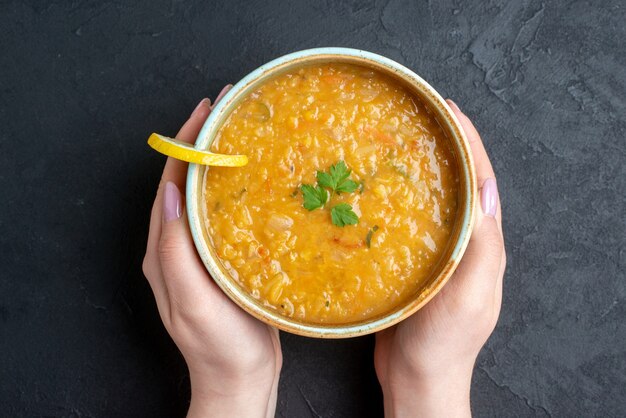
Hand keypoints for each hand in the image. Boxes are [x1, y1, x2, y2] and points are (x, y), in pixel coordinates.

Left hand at [142, 86, 281, 417]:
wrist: (240, 377)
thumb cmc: (218, 345)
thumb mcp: (193, 299)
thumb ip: (175, 249)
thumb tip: (169, 191)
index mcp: (164, 250)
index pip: (170, 183)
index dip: (185, 143)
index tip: (205, 110)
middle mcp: (178, 245)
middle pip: (187, 182)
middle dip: (203, 143)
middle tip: (228, 111)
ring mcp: (202, 251)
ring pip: (207, 194)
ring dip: (221, 161)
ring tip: (243, 134)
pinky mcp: (224, 258)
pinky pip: (226, 214)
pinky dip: (238, 188)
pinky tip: (260, 179)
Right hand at [374, 100, 505, 417]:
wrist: (418, 377)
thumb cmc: (444, 343)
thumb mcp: (468, 296)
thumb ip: (482, 246)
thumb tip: (487, 190)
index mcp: (484, 243)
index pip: (481, 179)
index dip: (468, 140)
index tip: (448, 108)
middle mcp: (464, 241)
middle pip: (457, 180)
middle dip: (443, 144)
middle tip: (417, 115)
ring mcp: (438, 250)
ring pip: (432, 197)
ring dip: (419, 167)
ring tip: (395, 140)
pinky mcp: (413, 260)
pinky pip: (408, 220)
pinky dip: (396, 197)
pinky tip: (372, 188)